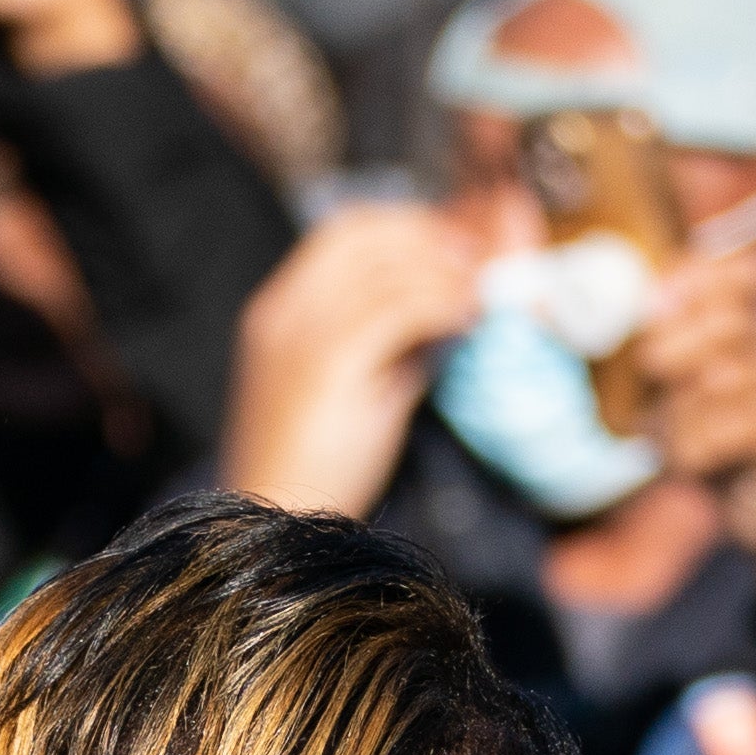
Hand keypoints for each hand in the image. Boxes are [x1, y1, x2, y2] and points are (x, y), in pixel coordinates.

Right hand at [220, 199, 489, 519]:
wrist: (275, 528)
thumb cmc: (320, 468)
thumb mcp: (361, 387)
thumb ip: (398, 342)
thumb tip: (453, 306)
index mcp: (278, 312)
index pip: (342, 233)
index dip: (403, 226)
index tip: (453, 245)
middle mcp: (283, 312)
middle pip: (363, 234)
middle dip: (428, 237)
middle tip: (478, 263)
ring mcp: (299, 334)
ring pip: (386, 267)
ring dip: (444, 272)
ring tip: (480, 296)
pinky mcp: (326, 363)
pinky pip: (397, 307)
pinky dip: (441, 303)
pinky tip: (467, 320)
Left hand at [630, 244, 755, 632]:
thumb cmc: (717, 441)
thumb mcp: (675, 387)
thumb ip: (642, 342)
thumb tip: (571, 301)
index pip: (747, 267)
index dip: (699, 273)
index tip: (655, 300)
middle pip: (730, 318)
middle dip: (674, 341)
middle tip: (652, 369)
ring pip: (719, 379)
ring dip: (678, 409)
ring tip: (673, 429)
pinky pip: (722, 431)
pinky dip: (689, 447)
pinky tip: (694, 460)